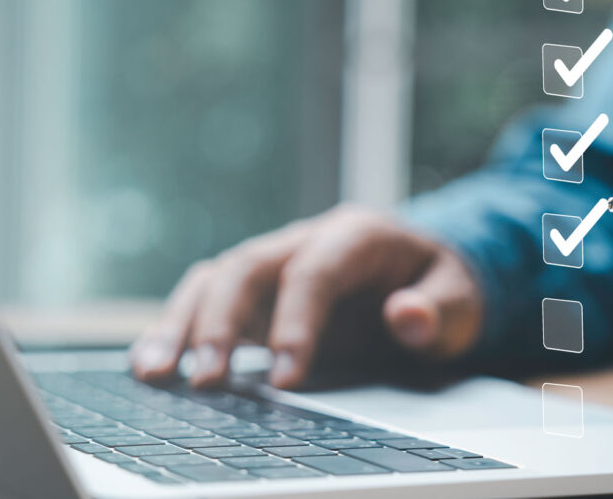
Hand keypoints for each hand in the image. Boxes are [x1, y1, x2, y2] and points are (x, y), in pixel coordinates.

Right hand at [129, 205, 481, 389]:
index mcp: (356, 234)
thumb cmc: (441, 285)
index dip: (297, 322)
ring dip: (182, 324)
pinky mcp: (256, 296)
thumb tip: (408, 316)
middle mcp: (304, 241)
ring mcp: (274, 266)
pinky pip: (206, 302)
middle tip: (207, 378)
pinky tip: (151, 366)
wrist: (425, 274)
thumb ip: (441, 308)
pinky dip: (176, 330)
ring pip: (215, 280)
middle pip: (248, 267)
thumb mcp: (461, 298)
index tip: (289, 380)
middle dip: (222, 322)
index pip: (314, 271)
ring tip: (155, 372)